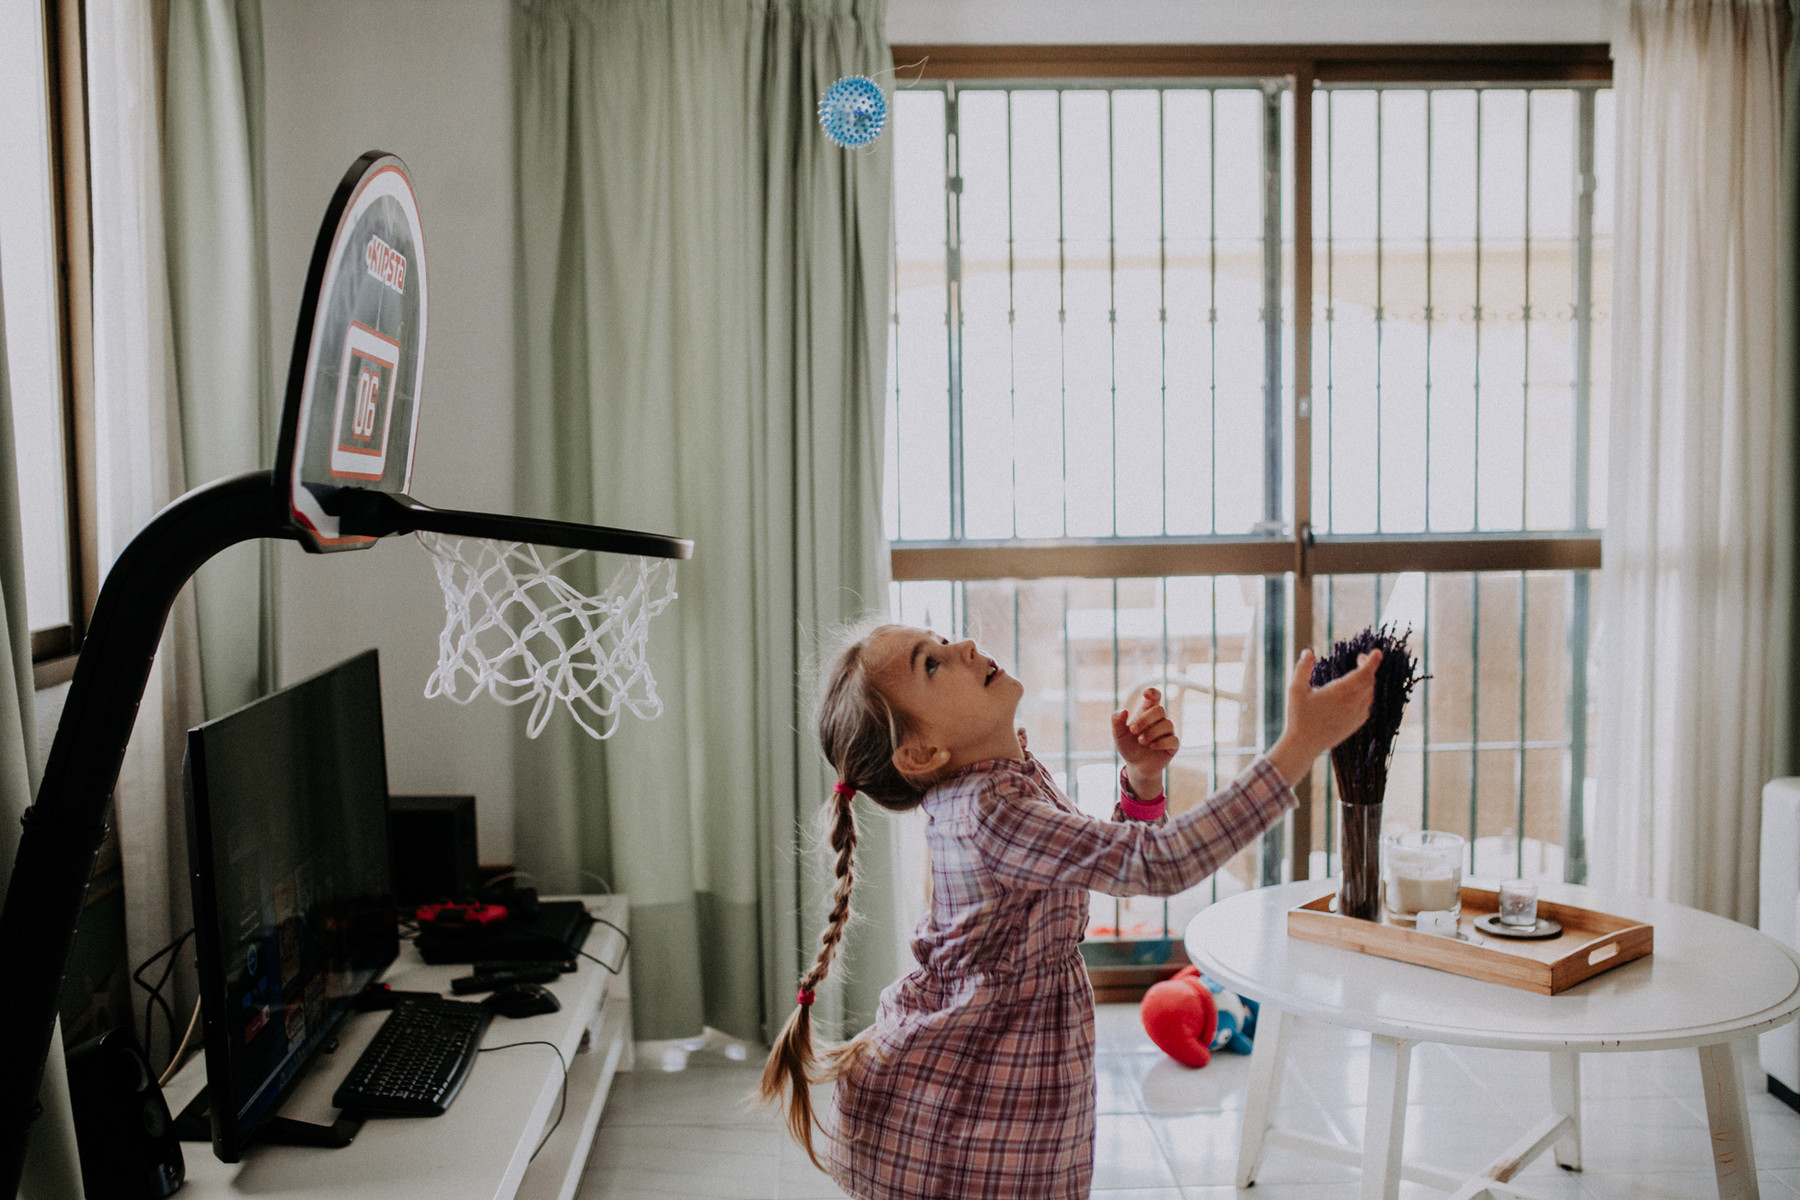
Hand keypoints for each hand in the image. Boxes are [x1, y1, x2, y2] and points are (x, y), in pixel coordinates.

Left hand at [1112, 687, 1179, 798]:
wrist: (1136, 766)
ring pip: (1167, 724)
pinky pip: (1173, 739)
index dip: (1153, 693)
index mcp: (1147, 713)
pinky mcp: (1173, 745)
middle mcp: (1159, 720)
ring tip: (1141, 742)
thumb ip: (1117, 721)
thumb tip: (1124, 711)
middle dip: (1145, 719)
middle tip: (1133, 730)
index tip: (1145, 694)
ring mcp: (1168, 732)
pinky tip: (1151, 746)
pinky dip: (1161, 742)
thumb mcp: (1118, 735)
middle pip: (1159, 710)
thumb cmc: (1128, 747)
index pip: (1155, 697)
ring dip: (1152, 732)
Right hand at [1266, 648, 1381, 786]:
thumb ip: (1303, 669)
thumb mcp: (1295, 690)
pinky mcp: (1356, 724)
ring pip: (1370, 693)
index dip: (1373, 661)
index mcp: (1339, 692)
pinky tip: (1356, 693)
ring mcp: (1356, 715)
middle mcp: (1352, 703)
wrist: (1304, 745)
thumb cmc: (1298, 717)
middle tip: (1359, 658)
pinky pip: (1367, 705)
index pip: (1364, 673)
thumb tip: (1308, 651)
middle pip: (1369, 681)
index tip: (1377, 652)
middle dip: (1367, 667)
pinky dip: (1366, 695)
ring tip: (1357, 674)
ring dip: (1367, 681)